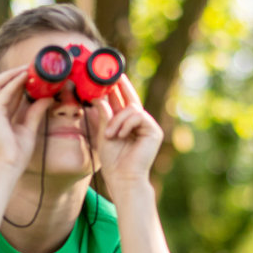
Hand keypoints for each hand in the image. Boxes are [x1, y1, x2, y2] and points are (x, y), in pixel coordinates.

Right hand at [0, 65, 52, 175]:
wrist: (8, 168)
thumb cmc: (16, 154)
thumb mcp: (29, 128)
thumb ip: (36, 112)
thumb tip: (48, 97)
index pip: (6, 91)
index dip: (18, 80)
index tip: (33, 73)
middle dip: (13, 72)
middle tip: (31, 66)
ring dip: (12, 73)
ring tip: (28, 67)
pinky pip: (2, 92)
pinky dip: (13, 82)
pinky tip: (25, 77)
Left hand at [91, 77, 163, 192]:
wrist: (123, 178)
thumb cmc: (113, 161)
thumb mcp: (104, 135)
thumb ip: (103, 117)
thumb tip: (99, 98)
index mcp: (126, 124)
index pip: (122, 102)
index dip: (117, 89)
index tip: (109, 76)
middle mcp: (139, 123)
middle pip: (131, 99)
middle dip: (122, 87)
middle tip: (115, 74)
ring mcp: (148, 126)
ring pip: (131, 109)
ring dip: (117, 120)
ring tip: (111, 135)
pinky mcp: (154, 131)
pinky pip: (138, 116)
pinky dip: (126, 124)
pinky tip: (120, 135)